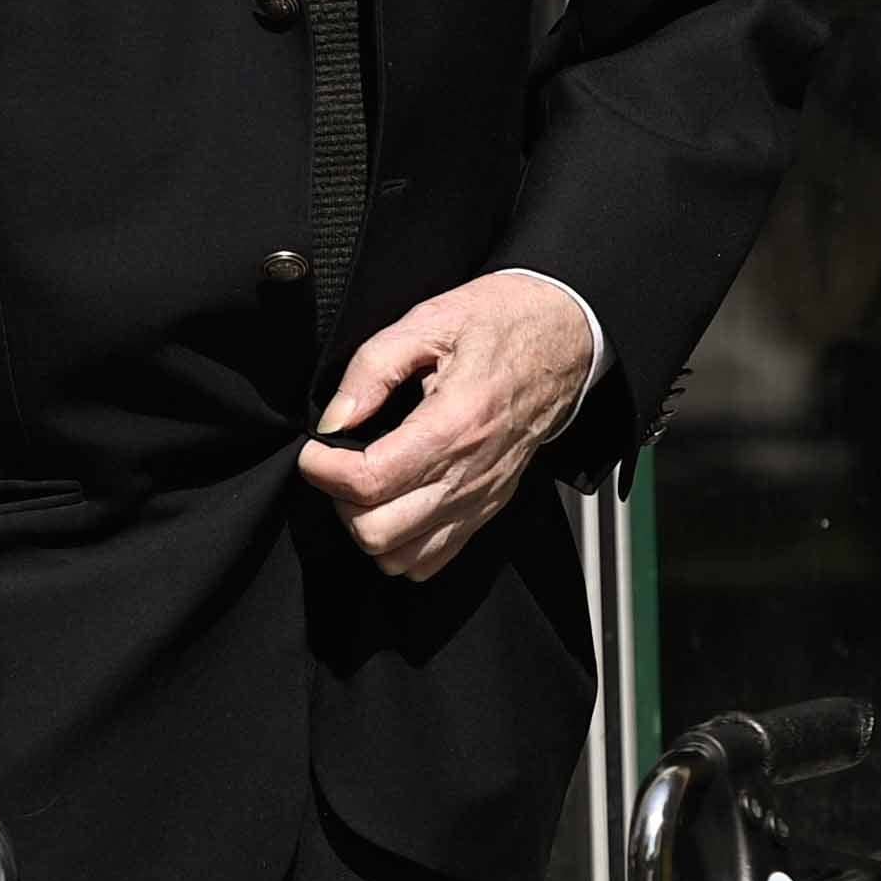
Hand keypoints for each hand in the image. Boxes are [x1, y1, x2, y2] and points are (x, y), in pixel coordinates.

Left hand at [299, 271, 599, 580]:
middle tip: (338, 464)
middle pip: (378, 531)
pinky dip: (402, 545)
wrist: (566, 338)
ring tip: (365, 486)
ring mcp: (480, 498)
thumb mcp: (430, 320)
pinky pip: (433, 559)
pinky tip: (395, 505)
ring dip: (369, 527)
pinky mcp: (487, 508)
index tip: (314, 449)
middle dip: (341, 502)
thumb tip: (335, 419)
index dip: (322, 469)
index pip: (370, 480)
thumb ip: (373, 368)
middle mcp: (469, 473)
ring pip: (401, 557)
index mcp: (454, 423)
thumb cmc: (501, 323)